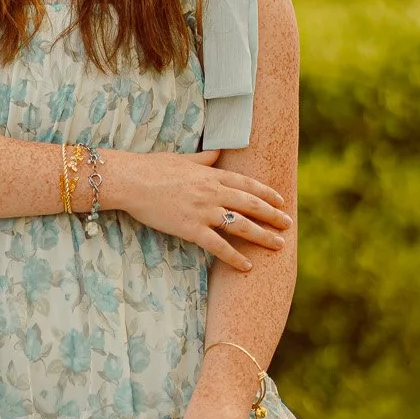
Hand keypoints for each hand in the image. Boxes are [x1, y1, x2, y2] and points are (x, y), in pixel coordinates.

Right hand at [101, 149, 291, 273]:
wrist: (131, 181)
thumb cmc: (151, 167)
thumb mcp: (181, 158)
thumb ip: (203, 158)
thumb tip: (218, 153)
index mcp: (210, 174)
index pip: (246, 184)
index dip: (266, 193)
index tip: (281, 201)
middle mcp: (212, 192)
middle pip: (250, 204)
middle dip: (272, 215)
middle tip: (288, 224)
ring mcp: (203, 211)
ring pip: (241, 225)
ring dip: (262, 236)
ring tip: (277, 245)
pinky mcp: (191, 228)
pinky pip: (218, 245)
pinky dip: (234, 257)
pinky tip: (246, 266)